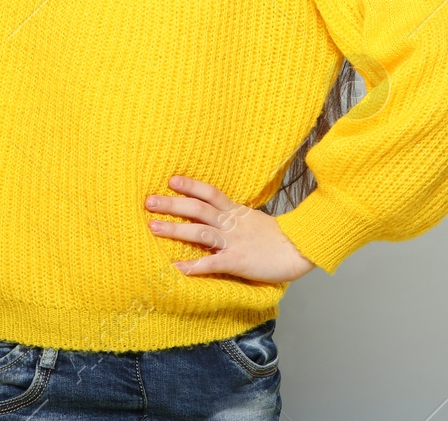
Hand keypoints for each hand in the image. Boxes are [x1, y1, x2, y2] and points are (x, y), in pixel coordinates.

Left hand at [146, 174, 316, 282]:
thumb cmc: (276, 238)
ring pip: (200, 232)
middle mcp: (231, 223)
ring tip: (153, 228)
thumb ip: (234, 217)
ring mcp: (233, 242)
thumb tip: (214, 214)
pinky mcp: (237, 261)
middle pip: (198, 209)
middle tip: (148, 202)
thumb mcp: (254, 220)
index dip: (190, 185)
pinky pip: (212, 263)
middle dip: (172, 205)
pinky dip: (193, 265)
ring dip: (175, 229)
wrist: (299, 251)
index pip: (210, 193)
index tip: (171, 180)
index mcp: (236, 212)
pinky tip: (176, 267)